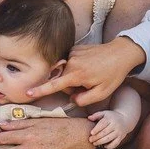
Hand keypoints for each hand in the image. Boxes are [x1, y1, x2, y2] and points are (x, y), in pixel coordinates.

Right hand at [27, 36, 146, 106]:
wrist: (121, 52)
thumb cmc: (113, 74)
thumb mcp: (102, 93)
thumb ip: (84, 100)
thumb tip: (72, 99)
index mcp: (76, 74)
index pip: (54, 85)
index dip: (40, 90)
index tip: (28, 92)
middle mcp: (71, 63)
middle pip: (62, 80)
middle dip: (72, 86)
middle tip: (89, 85)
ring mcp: (72, 54)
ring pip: (66, 71)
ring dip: (75, 76)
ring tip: (92, 74)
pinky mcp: (75, 48)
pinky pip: (71, 63)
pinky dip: (78, 67)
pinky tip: (90, 65)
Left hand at [88, 109, 133, 148]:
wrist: (125, 119)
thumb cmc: (111, 116)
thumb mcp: (105, 113)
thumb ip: (96, 115)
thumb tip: (89, 118)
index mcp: (110, 119)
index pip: (103, 124)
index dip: (97, 129)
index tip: (91, 133)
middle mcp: (115, 125)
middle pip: (105, 132)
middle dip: (97, 137)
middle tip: (90, 140)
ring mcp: (119, 132)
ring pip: (109, 138)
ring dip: (101, 142)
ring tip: (94, 143)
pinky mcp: (121, 137)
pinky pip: (115, 143)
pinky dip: (110, 146)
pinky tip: (104, 146)